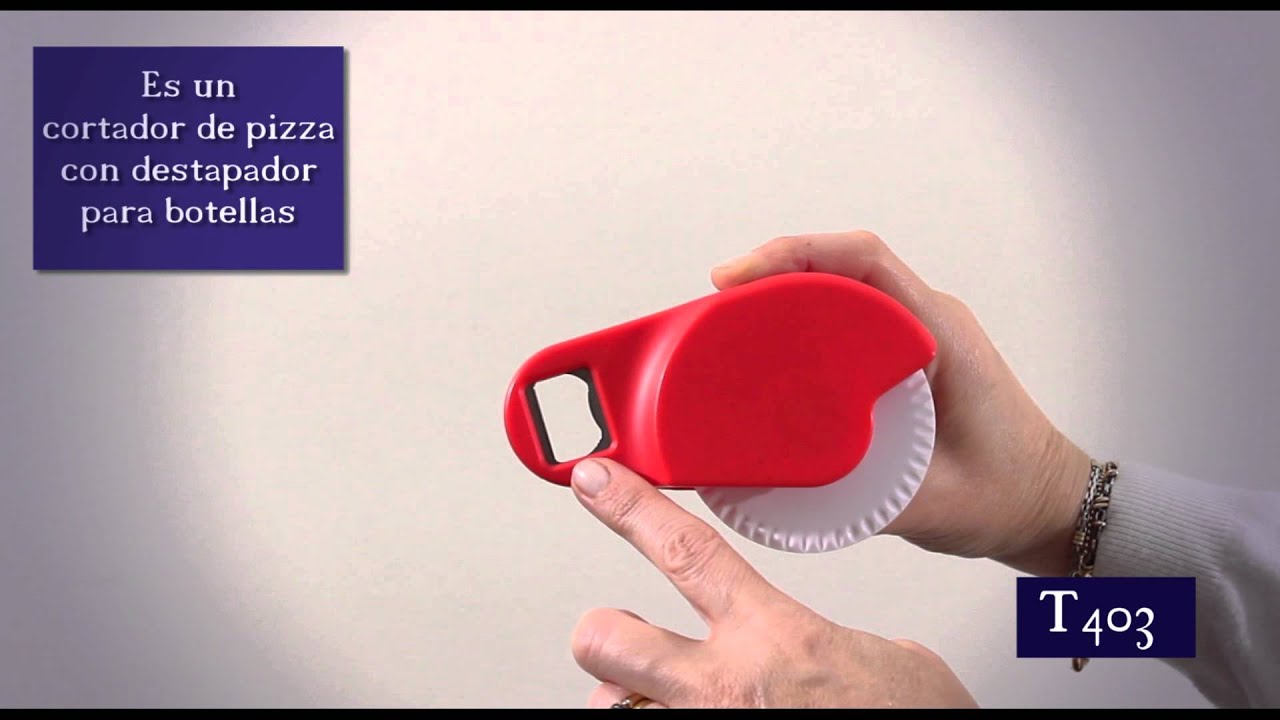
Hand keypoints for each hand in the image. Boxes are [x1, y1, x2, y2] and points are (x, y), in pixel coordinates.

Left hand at [569, 458, 978, 708]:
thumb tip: (818, 652)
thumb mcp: (891, 660)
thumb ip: (827, 639)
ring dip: (632, 701)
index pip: (686, 549)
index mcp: (778, 636)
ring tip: (667, 700)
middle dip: (603, 633)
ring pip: (612, 708)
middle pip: (604, 638)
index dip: (630, 506)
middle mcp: (725, 688)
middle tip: (618, 633)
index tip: (596, 479)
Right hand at [711, 231, 1091, 576]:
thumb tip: (779, 493)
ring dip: (782, 293)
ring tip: (725, 324)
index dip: (793, 255)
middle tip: (713, 305)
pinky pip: (845, 318)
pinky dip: (800, 320)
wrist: (1051, 506)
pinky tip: (765, 351)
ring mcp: (915, 334)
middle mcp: (927, 320)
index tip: (736, 279)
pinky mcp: (902, 357)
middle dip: (771, 271)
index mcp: (940, 334)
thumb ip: (864, 499)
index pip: (862, 261)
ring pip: (839, 287)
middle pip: (838, 264)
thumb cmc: (1010, 496)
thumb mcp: (934, 503)